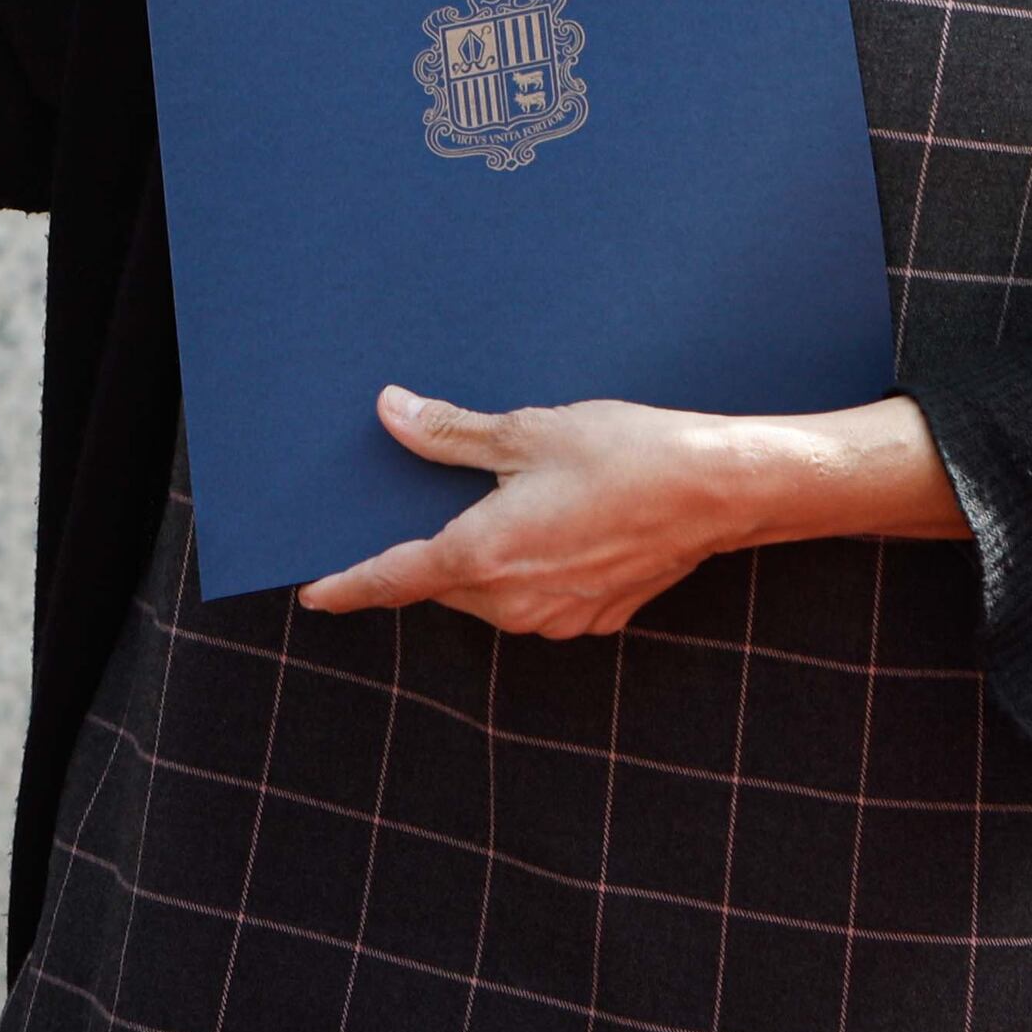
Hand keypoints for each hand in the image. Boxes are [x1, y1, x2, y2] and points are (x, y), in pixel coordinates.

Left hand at [293, 386, 963, 637]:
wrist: (720, 491)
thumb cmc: (626, 453)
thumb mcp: (528, 430)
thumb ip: (451, 433)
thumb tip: (391, 412)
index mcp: (483, 556)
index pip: (392, 580)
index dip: (346, 587)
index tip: (312, 595)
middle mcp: (512, 602)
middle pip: (440, 583)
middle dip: (424, 552)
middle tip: (418, 501)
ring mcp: (554, 618)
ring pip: (488, 593)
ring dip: (480, 558)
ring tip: (495, 502)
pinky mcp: (592, 618)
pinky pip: (534, 599)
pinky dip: (527, 568)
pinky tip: (551, 521)